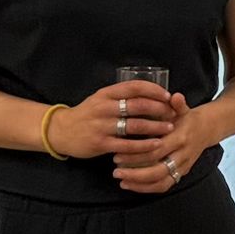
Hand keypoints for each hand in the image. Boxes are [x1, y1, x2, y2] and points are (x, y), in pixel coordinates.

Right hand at [47, 80, 174, 160]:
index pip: (134, 87)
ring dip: (155, 127)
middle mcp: (104, 107)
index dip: (153, 90)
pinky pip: (126, 144)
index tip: (168, 96)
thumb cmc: (87, 114)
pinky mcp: (100, 143)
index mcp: (106, 93)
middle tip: (173, 114)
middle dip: (159, 109)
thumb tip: (150, 93)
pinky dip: (143, 145)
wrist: (61, 131)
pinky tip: (155, 146)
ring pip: (134, 125)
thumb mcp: (101, 99)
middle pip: (137, 105)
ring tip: (169, 129)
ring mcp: (102, 125)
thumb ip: (121, 96)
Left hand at [114, 93, 218, 193]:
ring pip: (161, 181)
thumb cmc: (187, 118)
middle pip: (158, 170)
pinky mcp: (181, 174)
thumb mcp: (183, 109)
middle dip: (135, 173)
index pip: (157, 150)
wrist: (205, 130)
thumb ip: (177, 104)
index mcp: (181, 138)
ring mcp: (182, 166)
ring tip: (121, 180)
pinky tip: (131, 185)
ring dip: (140, 183)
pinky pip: (164, 186)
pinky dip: (147, 189)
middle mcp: (182, 155)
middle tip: (115, 171)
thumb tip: (176, 96)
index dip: (137, 154)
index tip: (118, 154)